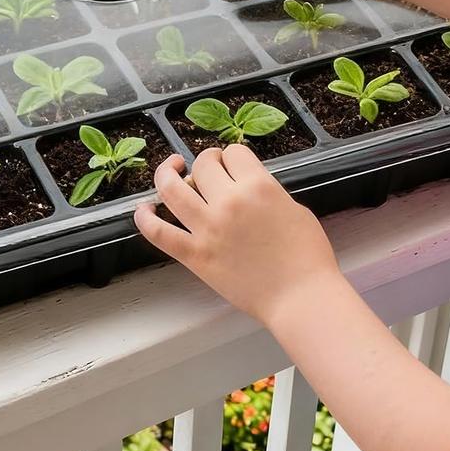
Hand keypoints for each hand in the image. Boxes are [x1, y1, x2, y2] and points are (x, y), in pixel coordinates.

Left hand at [134, 146, 340, 329]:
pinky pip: (158, 232)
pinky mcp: (194, 255)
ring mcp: (207, 228)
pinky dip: (144, 218)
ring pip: (171, 189)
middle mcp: (228, 202)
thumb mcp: (294, 208)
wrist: (300, 297)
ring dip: (166, 174)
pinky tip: (143, 209)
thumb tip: (246, 187)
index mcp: (258, 186)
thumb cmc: (307, 257)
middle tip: (209, 168)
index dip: (233, 156)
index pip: (234, 153)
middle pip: (203, 165)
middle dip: (206, 161)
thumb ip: (266, 192)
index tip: (233, 163)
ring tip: (170, 171)